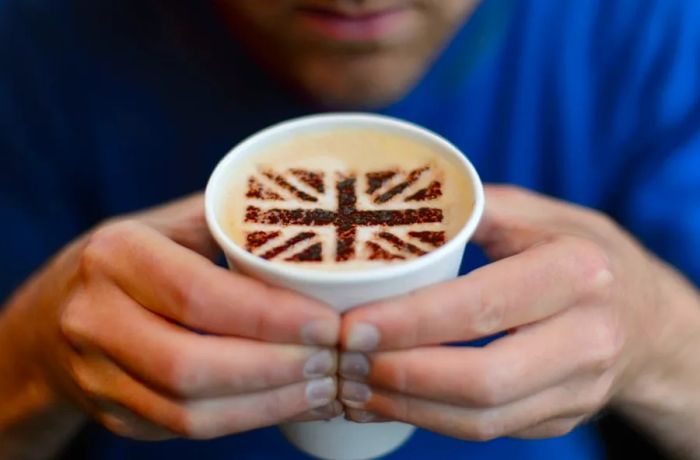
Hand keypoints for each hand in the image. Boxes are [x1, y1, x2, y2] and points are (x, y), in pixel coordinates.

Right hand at [2, 195, 340, 440]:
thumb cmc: (130, 261)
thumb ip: (227, 222)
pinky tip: (288, 402)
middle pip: (191, 364)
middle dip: (275, 367)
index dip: (268, 316)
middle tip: (333, 357)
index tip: (325, 322)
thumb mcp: (166, 225)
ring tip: (322, 383)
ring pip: (189, 410)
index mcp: (115, 257)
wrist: (50, 321)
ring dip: (268, 402)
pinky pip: (186, 429)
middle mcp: (95, 319)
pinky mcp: (115, 415)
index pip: (197, 294)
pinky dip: (246, 420)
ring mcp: (99, 376)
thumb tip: (308, 222)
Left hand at [338, 185, 699, 440]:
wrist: (648, 318)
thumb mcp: (545, 215)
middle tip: (343, 359)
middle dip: (400, 376)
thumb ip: (481, 209)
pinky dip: (428, 421)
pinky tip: (386, 401)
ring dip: (407, 408)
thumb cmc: (585, 254)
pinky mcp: (561, 419)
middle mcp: (587, 339)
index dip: (410, 323)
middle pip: (483, 379)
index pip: (482, 307)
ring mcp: (578, 390)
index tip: (351, 326)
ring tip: (352, 384)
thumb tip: (405, 207)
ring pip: (482, 420)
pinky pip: (488, 432)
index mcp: (578, 274)